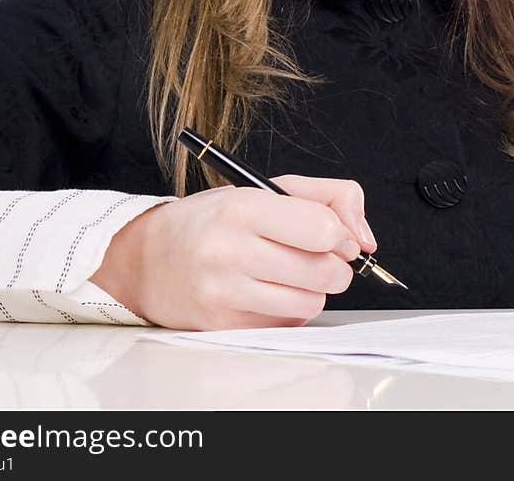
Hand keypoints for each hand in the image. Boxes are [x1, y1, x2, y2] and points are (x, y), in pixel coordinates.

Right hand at [89, 175, 377, 330]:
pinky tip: (268, 291)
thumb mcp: (265, 188)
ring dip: (312, 289)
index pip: (322, 229)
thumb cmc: (213, 220)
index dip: (342, 235)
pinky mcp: (223, 325)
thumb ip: (327, 197)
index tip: (337, 236)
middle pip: (324, 272)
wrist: (147, 258)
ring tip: (288, 272)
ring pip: (310, 302)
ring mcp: (224, 292)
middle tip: (317, 255)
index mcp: (243, 207)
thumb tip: (365, 238)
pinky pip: (287, 324)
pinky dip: (289, 310)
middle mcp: (230, 250)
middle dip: (335, 266)